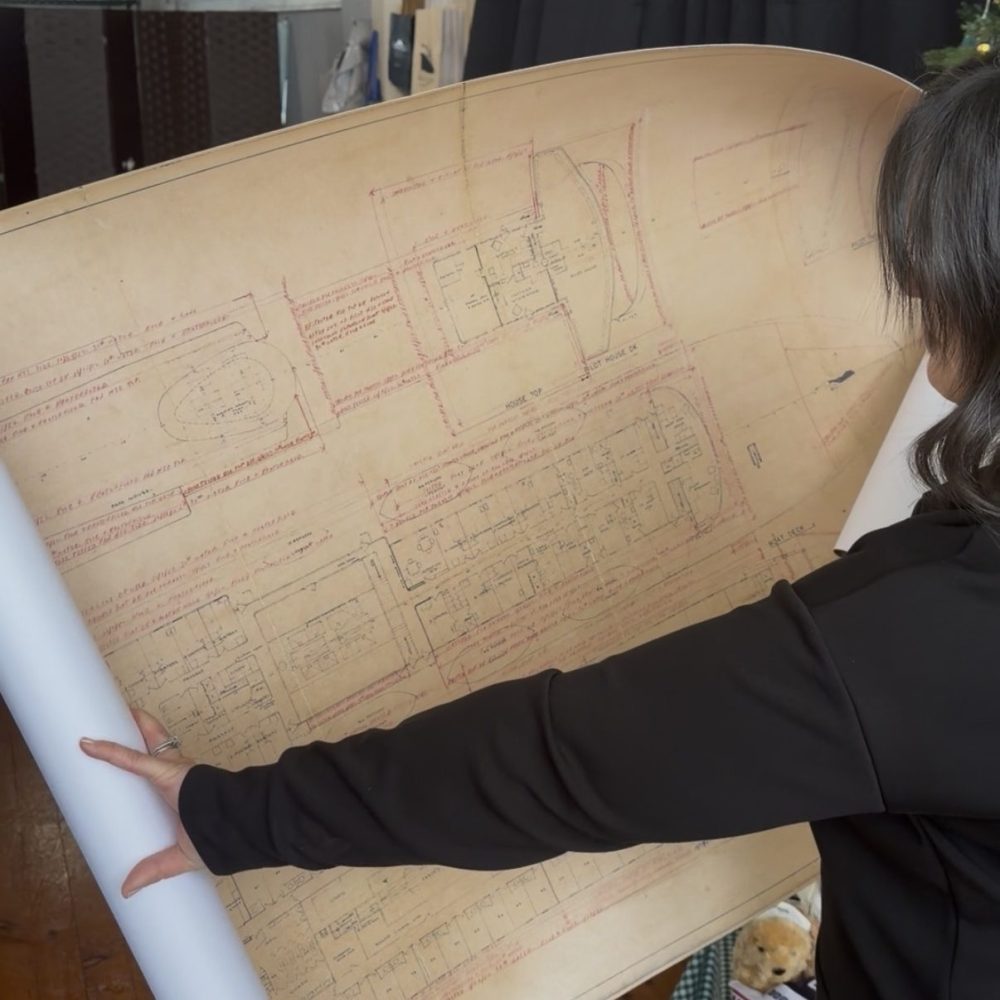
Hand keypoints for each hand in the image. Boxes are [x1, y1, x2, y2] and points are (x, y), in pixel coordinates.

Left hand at [80, 707, 205, 896]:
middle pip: (152, 752)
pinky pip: (133, 760)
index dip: (148, 762)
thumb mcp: (180, 856)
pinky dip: (110, 752)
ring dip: (129, 731)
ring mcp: (172, 770)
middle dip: (138, 736)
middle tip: (115, 727)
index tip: (133, 762)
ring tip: (110, 720)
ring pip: (143, 747)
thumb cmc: (219, 835)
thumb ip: (154, 868)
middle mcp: (176, 775)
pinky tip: (89, 745)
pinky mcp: (166, 771)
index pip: (159, 773)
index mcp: (180, 791)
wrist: (238, 824)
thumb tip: (126, 890)